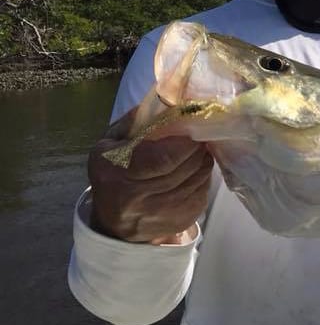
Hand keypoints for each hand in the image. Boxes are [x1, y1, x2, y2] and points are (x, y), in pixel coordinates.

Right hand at [87, 105, 212, 244]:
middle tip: (199, 137)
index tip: (192, 130)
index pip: (164, 158)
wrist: (116, 225)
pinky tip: (192, 172)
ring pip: (198, 178)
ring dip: (202, 161)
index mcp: (116, 171)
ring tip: (195, 153)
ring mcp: (161, 213)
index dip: (185, 143)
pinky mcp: (180, 221)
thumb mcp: (110, 143)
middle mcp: (137, 197)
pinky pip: (202, 192)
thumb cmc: (114, 172)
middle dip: (198, 148)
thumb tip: (168, 100)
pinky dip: (202, 178)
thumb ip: (135, 121)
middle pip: (186, 167)